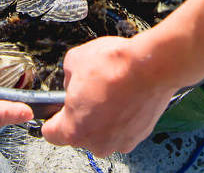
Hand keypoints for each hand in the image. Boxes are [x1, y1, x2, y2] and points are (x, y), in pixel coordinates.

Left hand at [41, 36, 177, 156]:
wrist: (152, 65)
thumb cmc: (116, 66)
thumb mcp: (74, 60)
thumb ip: (67, 78)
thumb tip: (73, 81)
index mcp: (75, 129)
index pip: (51, 134)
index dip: (53, 118)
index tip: (57, 110)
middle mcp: (98, 142)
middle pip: (81, 133)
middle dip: (82, 113)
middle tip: (90, 91)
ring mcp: (121, 141)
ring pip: (104, 131)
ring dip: (104, 115)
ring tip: (111, 90)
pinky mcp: (141, 134)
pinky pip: (124, 127)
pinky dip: (123, 114)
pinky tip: (125, 94)